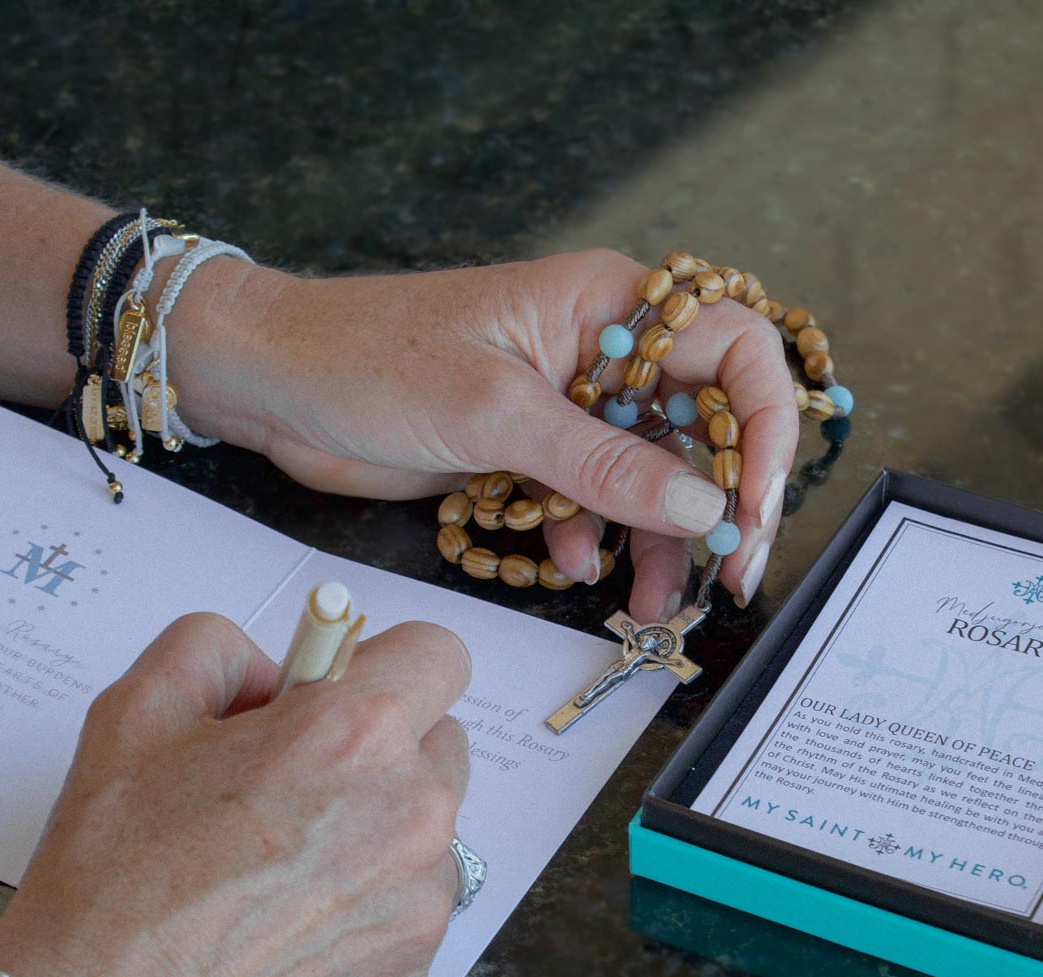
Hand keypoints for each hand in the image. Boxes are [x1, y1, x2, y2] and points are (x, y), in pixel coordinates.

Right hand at [0, 612, 470, 976]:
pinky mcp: (411, 972)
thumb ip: (220, 649)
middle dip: (381, 745)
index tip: (337, 694)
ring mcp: (422, 902)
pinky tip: (289, 924)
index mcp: (359, 736)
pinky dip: (370, 897)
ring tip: (284, 865)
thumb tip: (280, 672)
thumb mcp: (137, 710)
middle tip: (293, 781)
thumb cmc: (110, 872)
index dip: (387, 663)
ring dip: (378, 824)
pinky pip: (412, 901)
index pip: (439, 656)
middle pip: (438, 742)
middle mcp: (414, 815)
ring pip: (428, 826)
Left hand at [188, 250, 798, 619]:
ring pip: (646, 475)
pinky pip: (590, 501)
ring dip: (656, 540)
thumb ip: (602, 463)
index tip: (753, 507)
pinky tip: (575, 567)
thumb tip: (704, 505)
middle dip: (717, 501)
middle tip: (728, 573)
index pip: (733, 352)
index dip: (764, 428)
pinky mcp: (529, 452)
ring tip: (652, 603)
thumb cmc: (372, 361)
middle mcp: (601, 353)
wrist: (278, 385)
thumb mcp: (495, 413)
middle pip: (700, 426)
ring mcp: (565, 406)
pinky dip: (592, 538)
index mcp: (608, 307)